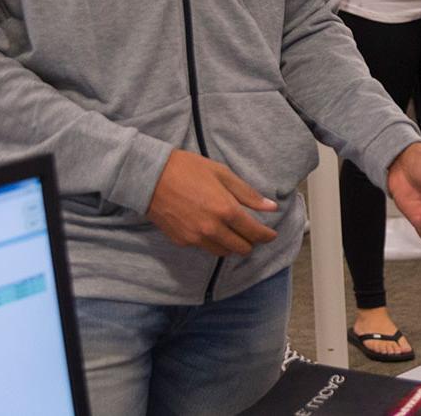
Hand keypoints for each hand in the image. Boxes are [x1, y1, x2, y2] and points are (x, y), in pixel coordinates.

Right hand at [145, 148, 280, 255]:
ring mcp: (196, 238)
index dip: (266, 236)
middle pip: (241, 248)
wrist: (150, 177)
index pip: (254, 233)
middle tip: (250, 232)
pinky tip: (209, 228)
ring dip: (231, 245)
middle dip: (250, 242)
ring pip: (223, 252)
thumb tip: (271, 207)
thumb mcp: (221, 173)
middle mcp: (213, 229)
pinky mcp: (182, 241)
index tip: (270, 234)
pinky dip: (211, 242)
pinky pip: (203, 247)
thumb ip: (247, 194)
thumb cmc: (187, 169)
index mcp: (226, 210)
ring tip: (231, 232)